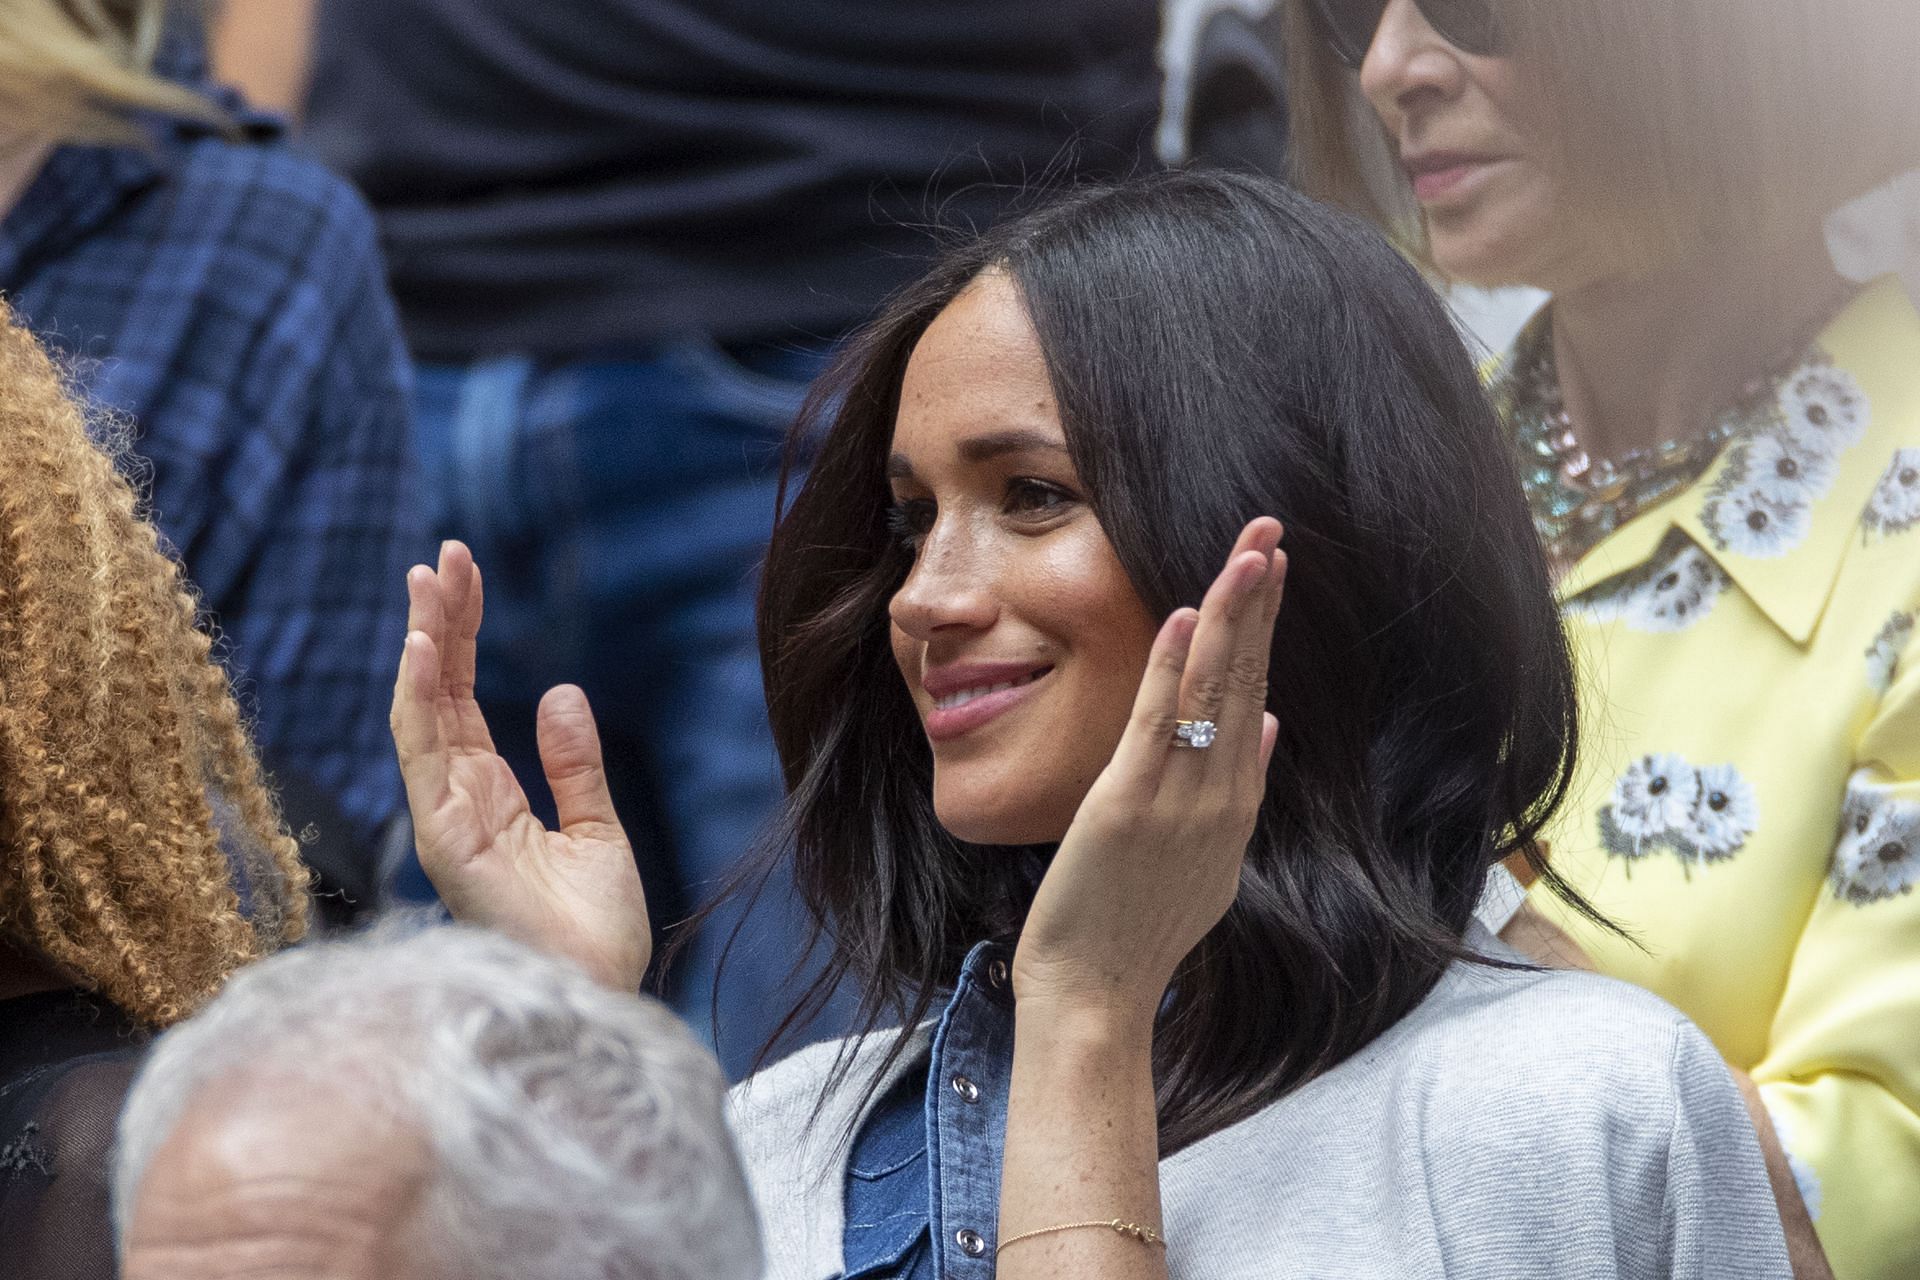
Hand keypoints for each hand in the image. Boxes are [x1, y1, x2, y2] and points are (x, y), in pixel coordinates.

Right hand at [390, 541, 650, 990]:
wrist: (599, 991)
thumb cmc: (594, 934)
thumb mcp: (596, 831)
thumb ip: (574, 765)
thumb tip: (560, 690)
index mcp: (490, 800)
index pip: (464, 702)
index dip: (463, 637)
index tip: (464, 575)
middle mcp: (458, 803)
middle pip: (437, 696)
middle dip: (438, 623)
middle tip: (442, 557)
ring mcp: (447, 819)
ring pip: (421, 713)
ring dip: (423, 644)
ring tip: (428, 580)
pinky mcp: (446, 839)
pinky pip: (424, 755)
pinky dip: (419, 698)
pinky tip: (425, 645)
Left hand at [1011, 519, 1284, 1029]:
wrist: (1097, 994)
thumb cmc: (1136, 930)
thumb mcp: (1207, 862)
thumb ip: (1238, 790)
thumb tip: (1266, 724)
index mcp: (1235, 804)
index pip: (1255, 693)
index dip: (1263, 627)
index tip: (1270, 568)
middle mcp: (1219, 796)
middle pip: (1247, 678)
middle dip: (1258, 601)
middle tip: (1270, 532)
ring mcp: (1179, 800)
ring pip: (1213, 690)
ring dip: (1231, 615)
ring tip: (1250, 552)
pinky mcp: (1129, 805)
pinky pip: (1157, 722)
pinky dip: (1173, 666)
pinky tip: (1183, 615)